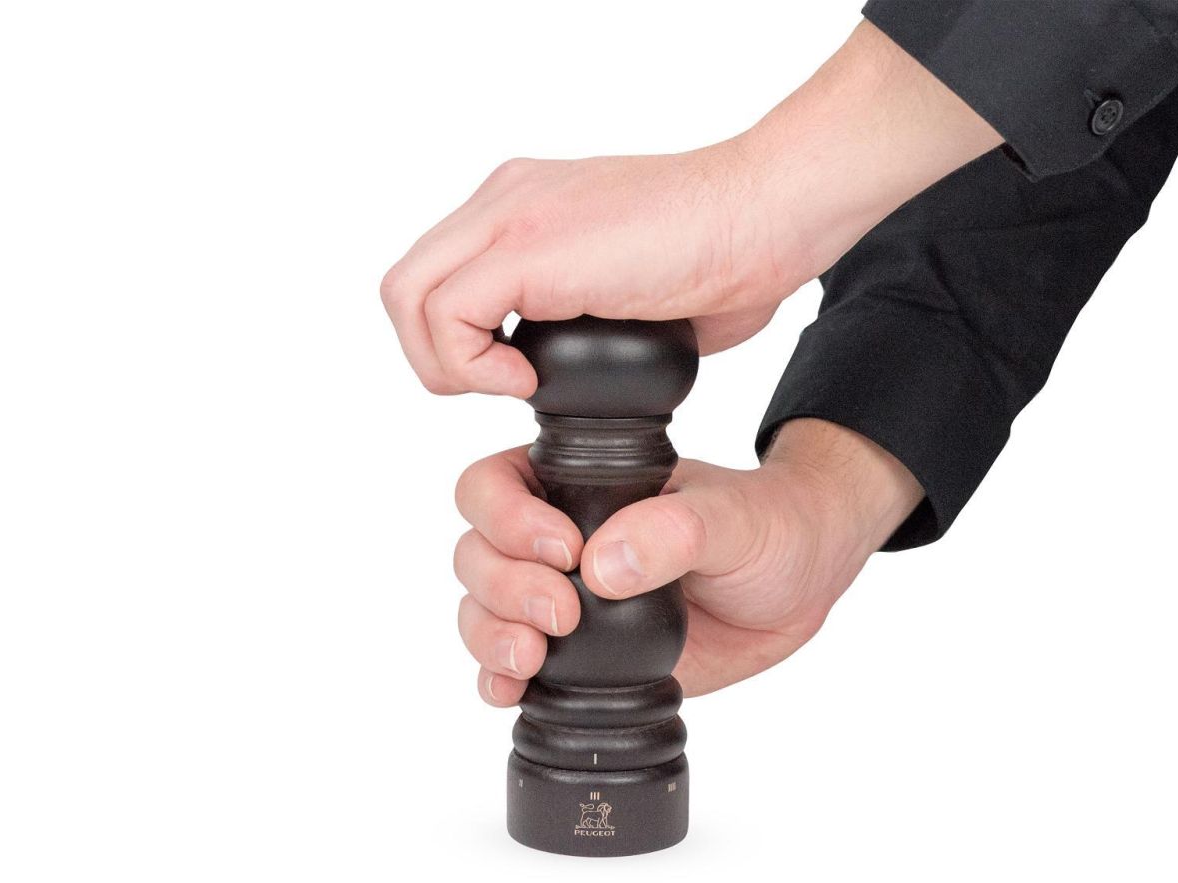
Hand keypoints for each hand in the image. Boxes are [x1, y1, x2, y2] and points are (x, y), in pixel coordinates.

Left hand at [381, 21, 1000, 397]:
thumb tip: (561, 371)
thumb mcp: (624, 289)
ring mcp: (512, 216)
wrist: (770, 213)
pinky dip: (473, 365)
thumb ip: (576, 317)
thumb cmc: (724, 255)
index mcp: (524, 209)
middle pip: (407, 289)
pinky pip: (447, 315)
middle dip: (439, 358)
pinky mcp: (528, 246)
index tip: (515, 377)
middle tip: (503, 386)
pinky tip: (527, 381)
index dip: (458, 343)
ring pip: (409, 300)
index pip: (438, 279)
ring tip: (516, 385)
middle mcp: (506, 201)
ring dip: (451, 365)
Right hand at [451, 419, 921, 702]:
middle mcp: (556, 538)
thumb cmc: (769, 527)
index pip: (494, 486)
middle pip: (476, 553)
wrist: (798, 585)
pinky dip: (497, 680)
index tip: (565, 550)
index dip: (507, 518)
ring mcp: (562, 598)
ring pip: (481, 610)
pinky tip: (510, 691)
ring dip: (491, 636)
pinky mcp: (577, 655)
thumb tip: (605, 564)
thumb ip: (676, 529)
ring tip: (533, 659)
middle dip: (503, 587)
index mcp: (580, 484)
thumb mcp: (735, 517)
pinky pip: (510, 667)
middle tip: (562, 613)